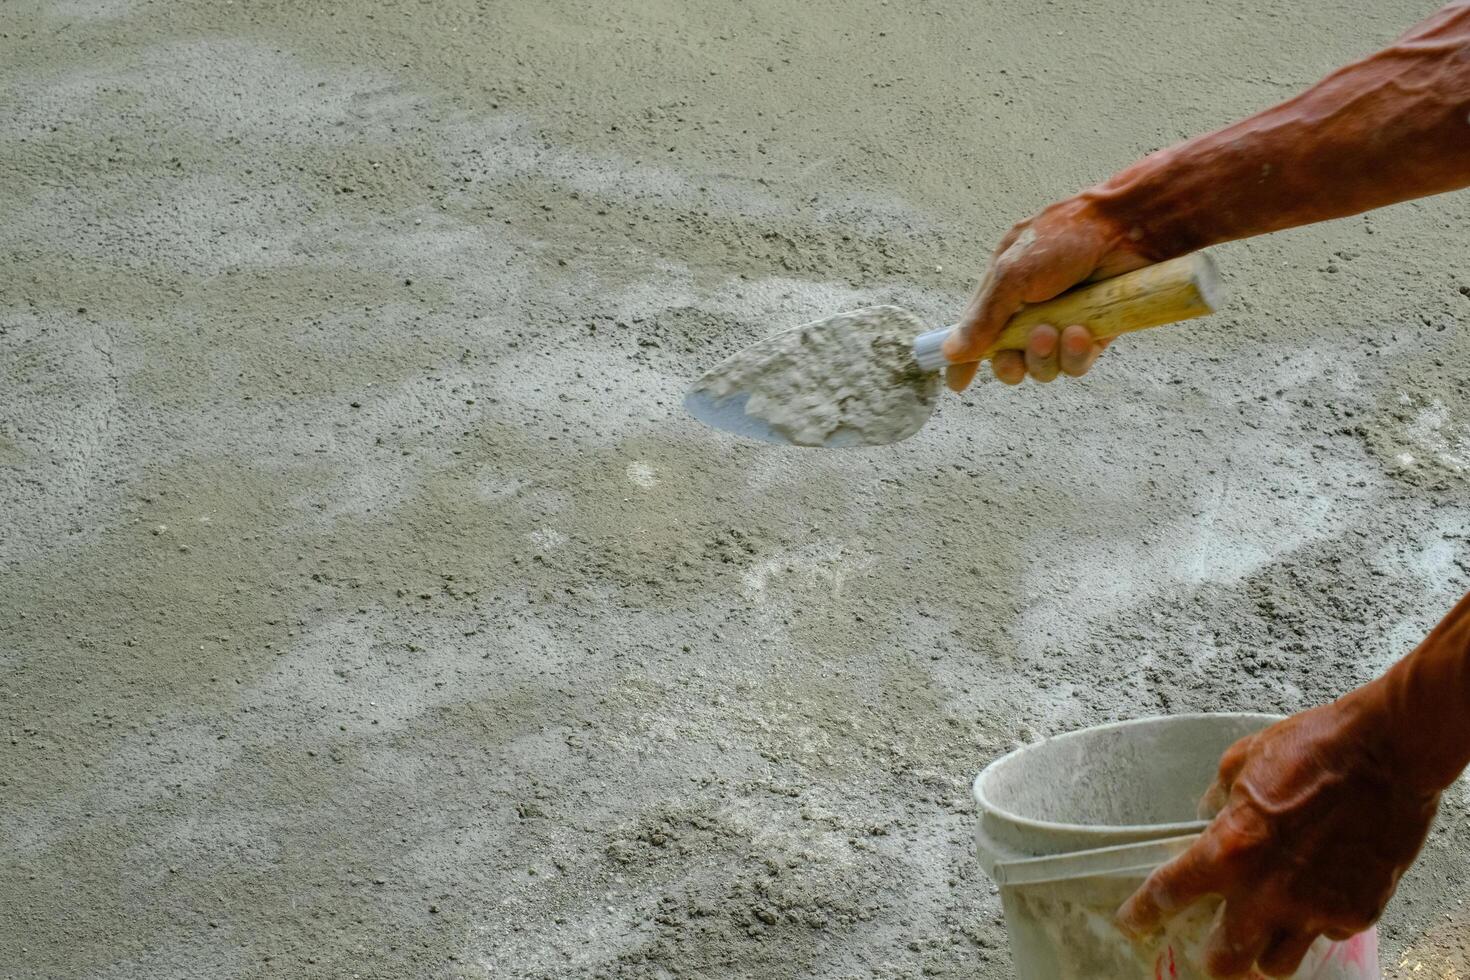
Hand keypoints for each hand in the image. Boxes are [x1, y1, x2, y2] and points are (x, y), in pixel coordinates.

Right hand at [942, 195, 1146, 389]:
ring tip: (1058, 331)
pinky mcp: (1092, 336)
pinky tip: (1084, 332)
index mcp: (1003, 292)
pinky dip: (1075, 355)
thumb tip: (951, 352)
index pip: (976, 332)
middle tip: (1026, 347)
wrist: (1128, 229)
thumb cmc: (1066, 238)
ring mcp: (1061, 326)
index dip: (965, 360)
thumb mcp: (1013, 274)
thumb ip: (983, 317)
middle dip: (1013, 364)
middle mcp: (1029, 312)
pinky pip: (1075, 365)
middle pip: (1008, 362)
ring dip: (1046, 357)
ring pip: (1042, 368)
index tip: (957, 383)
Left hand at [1116, 696, 1439, 977]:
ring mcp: (1316, 908)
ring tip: (1265, 928)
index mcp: (1230, 849)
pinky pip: (1325, 936)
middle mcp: (1268, 891)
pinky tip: (1317, 898)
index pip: (1171, 893)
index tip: (1132, 923)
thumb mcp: (1242, 762)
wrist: (1387, 752)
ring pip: (1277, 964)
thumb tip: (1206, 816)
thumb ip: (1218, 799)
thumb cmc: (1311, 748)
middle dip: (1213, 956)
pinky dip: (1315, 924)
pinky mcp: (1358, 912)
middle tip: (1211, 942)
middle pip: (1226, 960)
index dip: (1145, 912)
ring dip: (1264, 950)